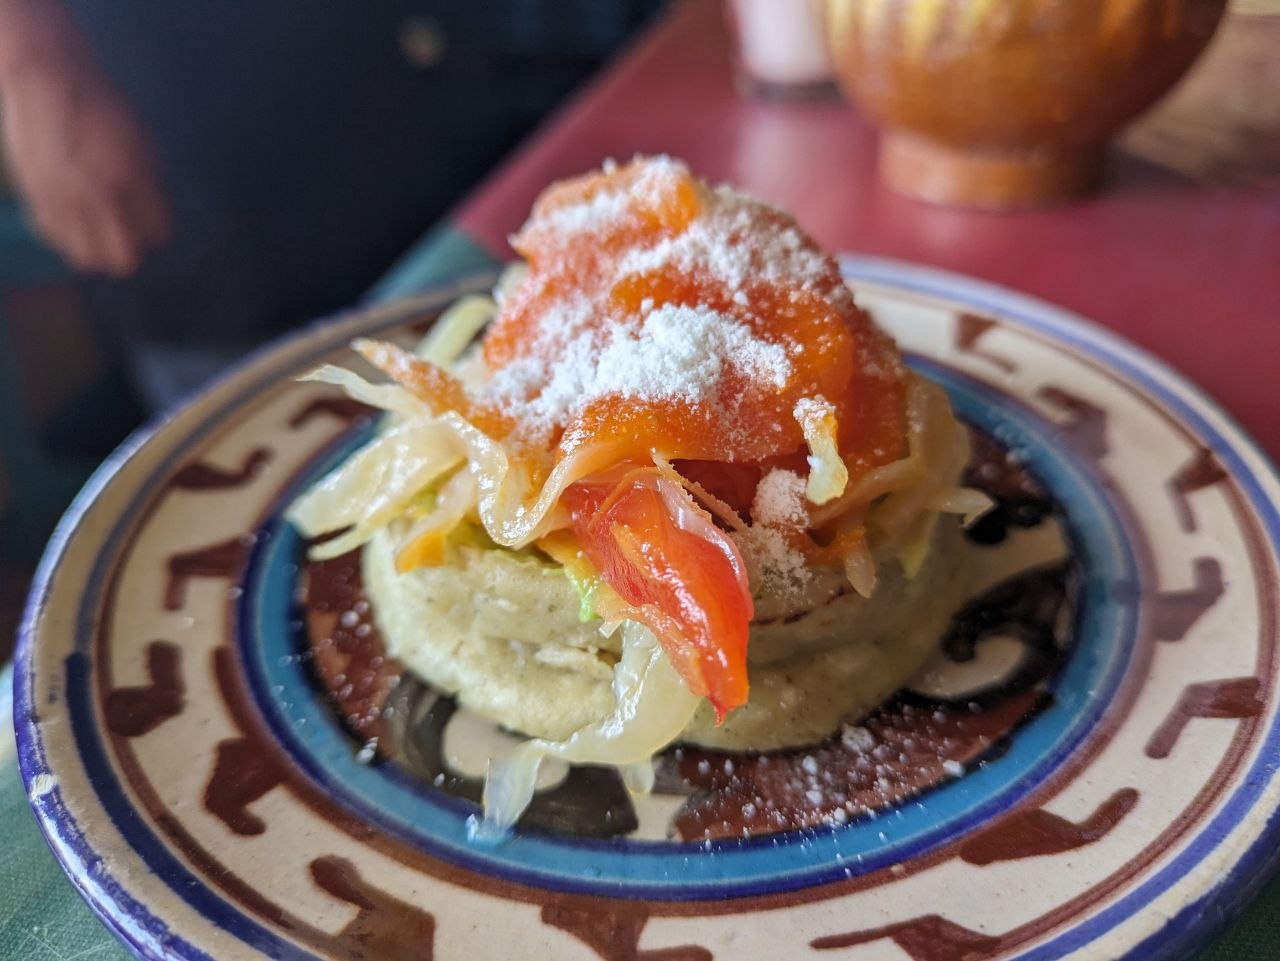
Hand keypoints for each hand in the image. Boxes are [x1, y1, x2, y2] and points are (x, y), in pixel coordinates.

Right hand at [1, 54, 169, 275]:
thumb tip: (153, 213)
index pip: (158, 233)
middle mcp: (96, 194)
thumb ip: (148, 180)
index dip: (157, 230)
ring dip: (97, 251)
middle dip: (130, 251)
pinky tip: (72, 219)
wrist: (47, 80)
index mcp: (131, 177)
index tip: (151, 221)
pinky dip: (67, 236)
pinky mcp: (36, 196)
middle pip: (124, 259)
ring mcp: (63, 198)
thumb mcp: (140, 139)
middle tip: (127, 235)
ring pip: (86, 258)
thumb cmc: (101, 104)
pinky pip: (55, 238)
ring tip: (98, 233)